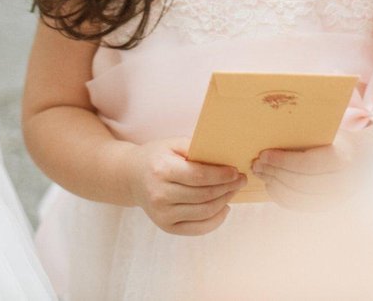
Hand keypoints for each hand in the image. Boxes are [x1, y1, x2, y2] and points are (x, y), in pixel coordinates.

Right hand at [126, 137, 245, 234]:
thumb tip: (225, 154)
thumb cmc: (157, 157)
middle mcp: (160, 194)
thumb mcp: (173, 144)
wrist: (132, 177)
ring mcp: (162, 214)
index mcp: (162, 170)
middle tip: (240, 180)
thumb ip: (197, 148)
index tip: (235, 171)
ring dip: (224, 202)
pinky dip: (216, 220)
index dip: (221, 175)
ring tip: (233, 191)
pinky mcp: (166, 227)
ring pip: (204, 212)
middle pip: (204, 195)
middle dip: (227, 188)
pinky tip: (224, 208)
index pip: (199, 176)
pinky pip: (198, 228)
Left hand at [251, 129, 370, 210]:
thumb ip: (304, 133)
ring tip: (260, 172)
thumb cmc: (339, 140)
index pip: (307, 165)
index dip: (282, 161)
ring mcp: (336, 200)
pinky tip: (270, 184)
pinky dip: (281, 197)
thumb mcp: (327, 131)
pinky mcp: (328, 208)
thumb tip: (269, 131)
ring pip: (297, 198)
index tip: (264, 154)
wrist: (365, 159)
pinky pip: (299, 206)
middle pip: (299, 183)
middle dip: (274, 173)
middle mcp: (342, 184)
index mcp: (342, 159)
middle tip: (256, 163)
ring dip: (274, 186)